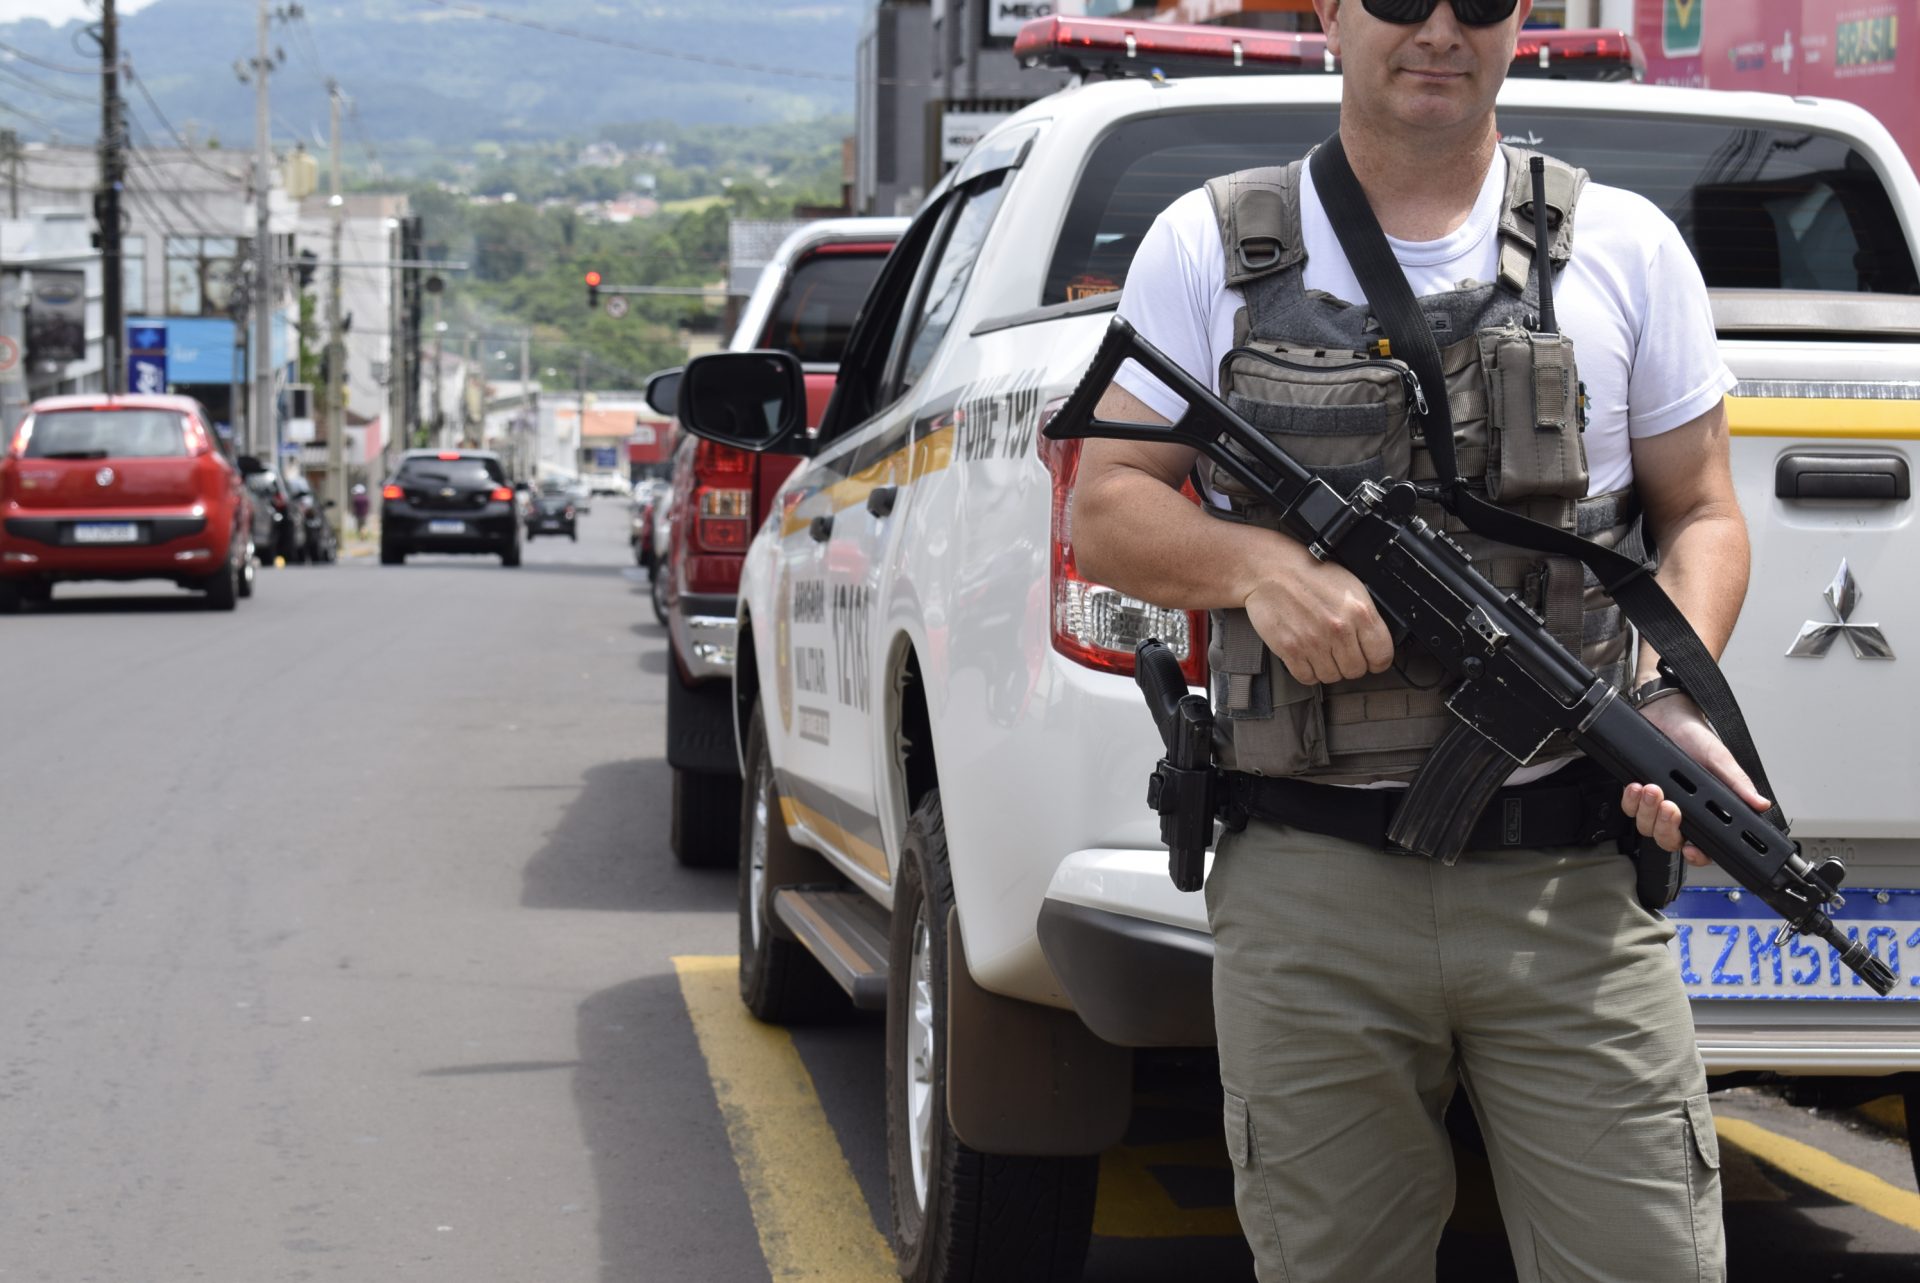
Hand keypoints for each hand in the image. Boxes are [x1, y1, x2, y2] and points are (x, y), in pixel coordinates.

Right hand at [1241, 544, 1395, 685]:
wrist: (1271, 570)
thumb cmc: (1310, 576)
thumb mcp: (1351, 587)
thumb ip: (1366, 617)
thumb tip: (1374, 642)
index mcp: (1359, 612)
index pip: (1381, 655)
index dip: (1377, 661)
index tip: (1370, 659)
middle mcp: (1338, 629)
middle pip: (1356, 671)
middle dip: (1350, 664)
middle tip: (1341, 652)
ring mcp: (1314, 641)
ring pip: (1332, 677)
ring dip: (1328, 668)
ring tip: (1321, 651)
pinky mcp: (1290, 649)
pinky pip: (1307, 677)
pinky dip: (1307, 671)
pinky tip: (1307, 656)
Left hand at [1619, 694, 1769, 867]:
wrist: (1668, 715)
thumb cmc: (1696, 738)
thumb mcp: (1720, 760)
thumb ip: (1736, 784)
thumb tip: (1760, 803)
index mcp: (1705, 812)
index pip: (1703, 845)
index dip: (1697, 854)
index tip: (1692, 849)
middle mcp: (1682, 813)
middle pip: (1670, 840)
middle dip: (1667, 827)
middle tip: (1670, 806)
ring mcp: (1657, 805)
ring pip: (1647, 827)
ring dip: (1648, 811)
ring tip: (1653, 789)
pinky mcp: (1638, 794)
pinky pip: (1630, 809)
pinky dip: (1632, 801)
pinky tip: (1637, 786)